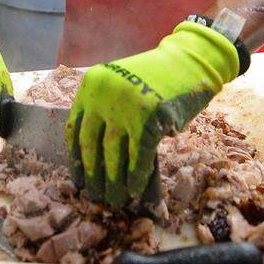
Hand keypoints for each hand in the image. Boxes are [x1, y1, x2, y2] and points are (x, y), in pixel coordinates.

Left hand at [65, 21, 240, 205]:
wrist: (189, 62)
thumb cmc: (155, 78)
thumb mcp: (121, 88)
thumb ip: (108, 114)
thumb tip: (101, 161)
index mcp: (91, 86)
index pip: (75, 128)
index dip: (76, 158)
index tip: (77, 178)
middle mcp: (103, 96)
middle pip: (91, 145)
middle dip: (93, 175)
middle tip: (95, 197)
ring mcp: (125, 108)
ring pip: (114, 155)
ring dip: (113, 182)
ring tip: (114, 200)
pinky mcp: (149, 120)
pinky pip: (138, 156)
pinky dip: (136, 177)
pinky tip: (135, 190)